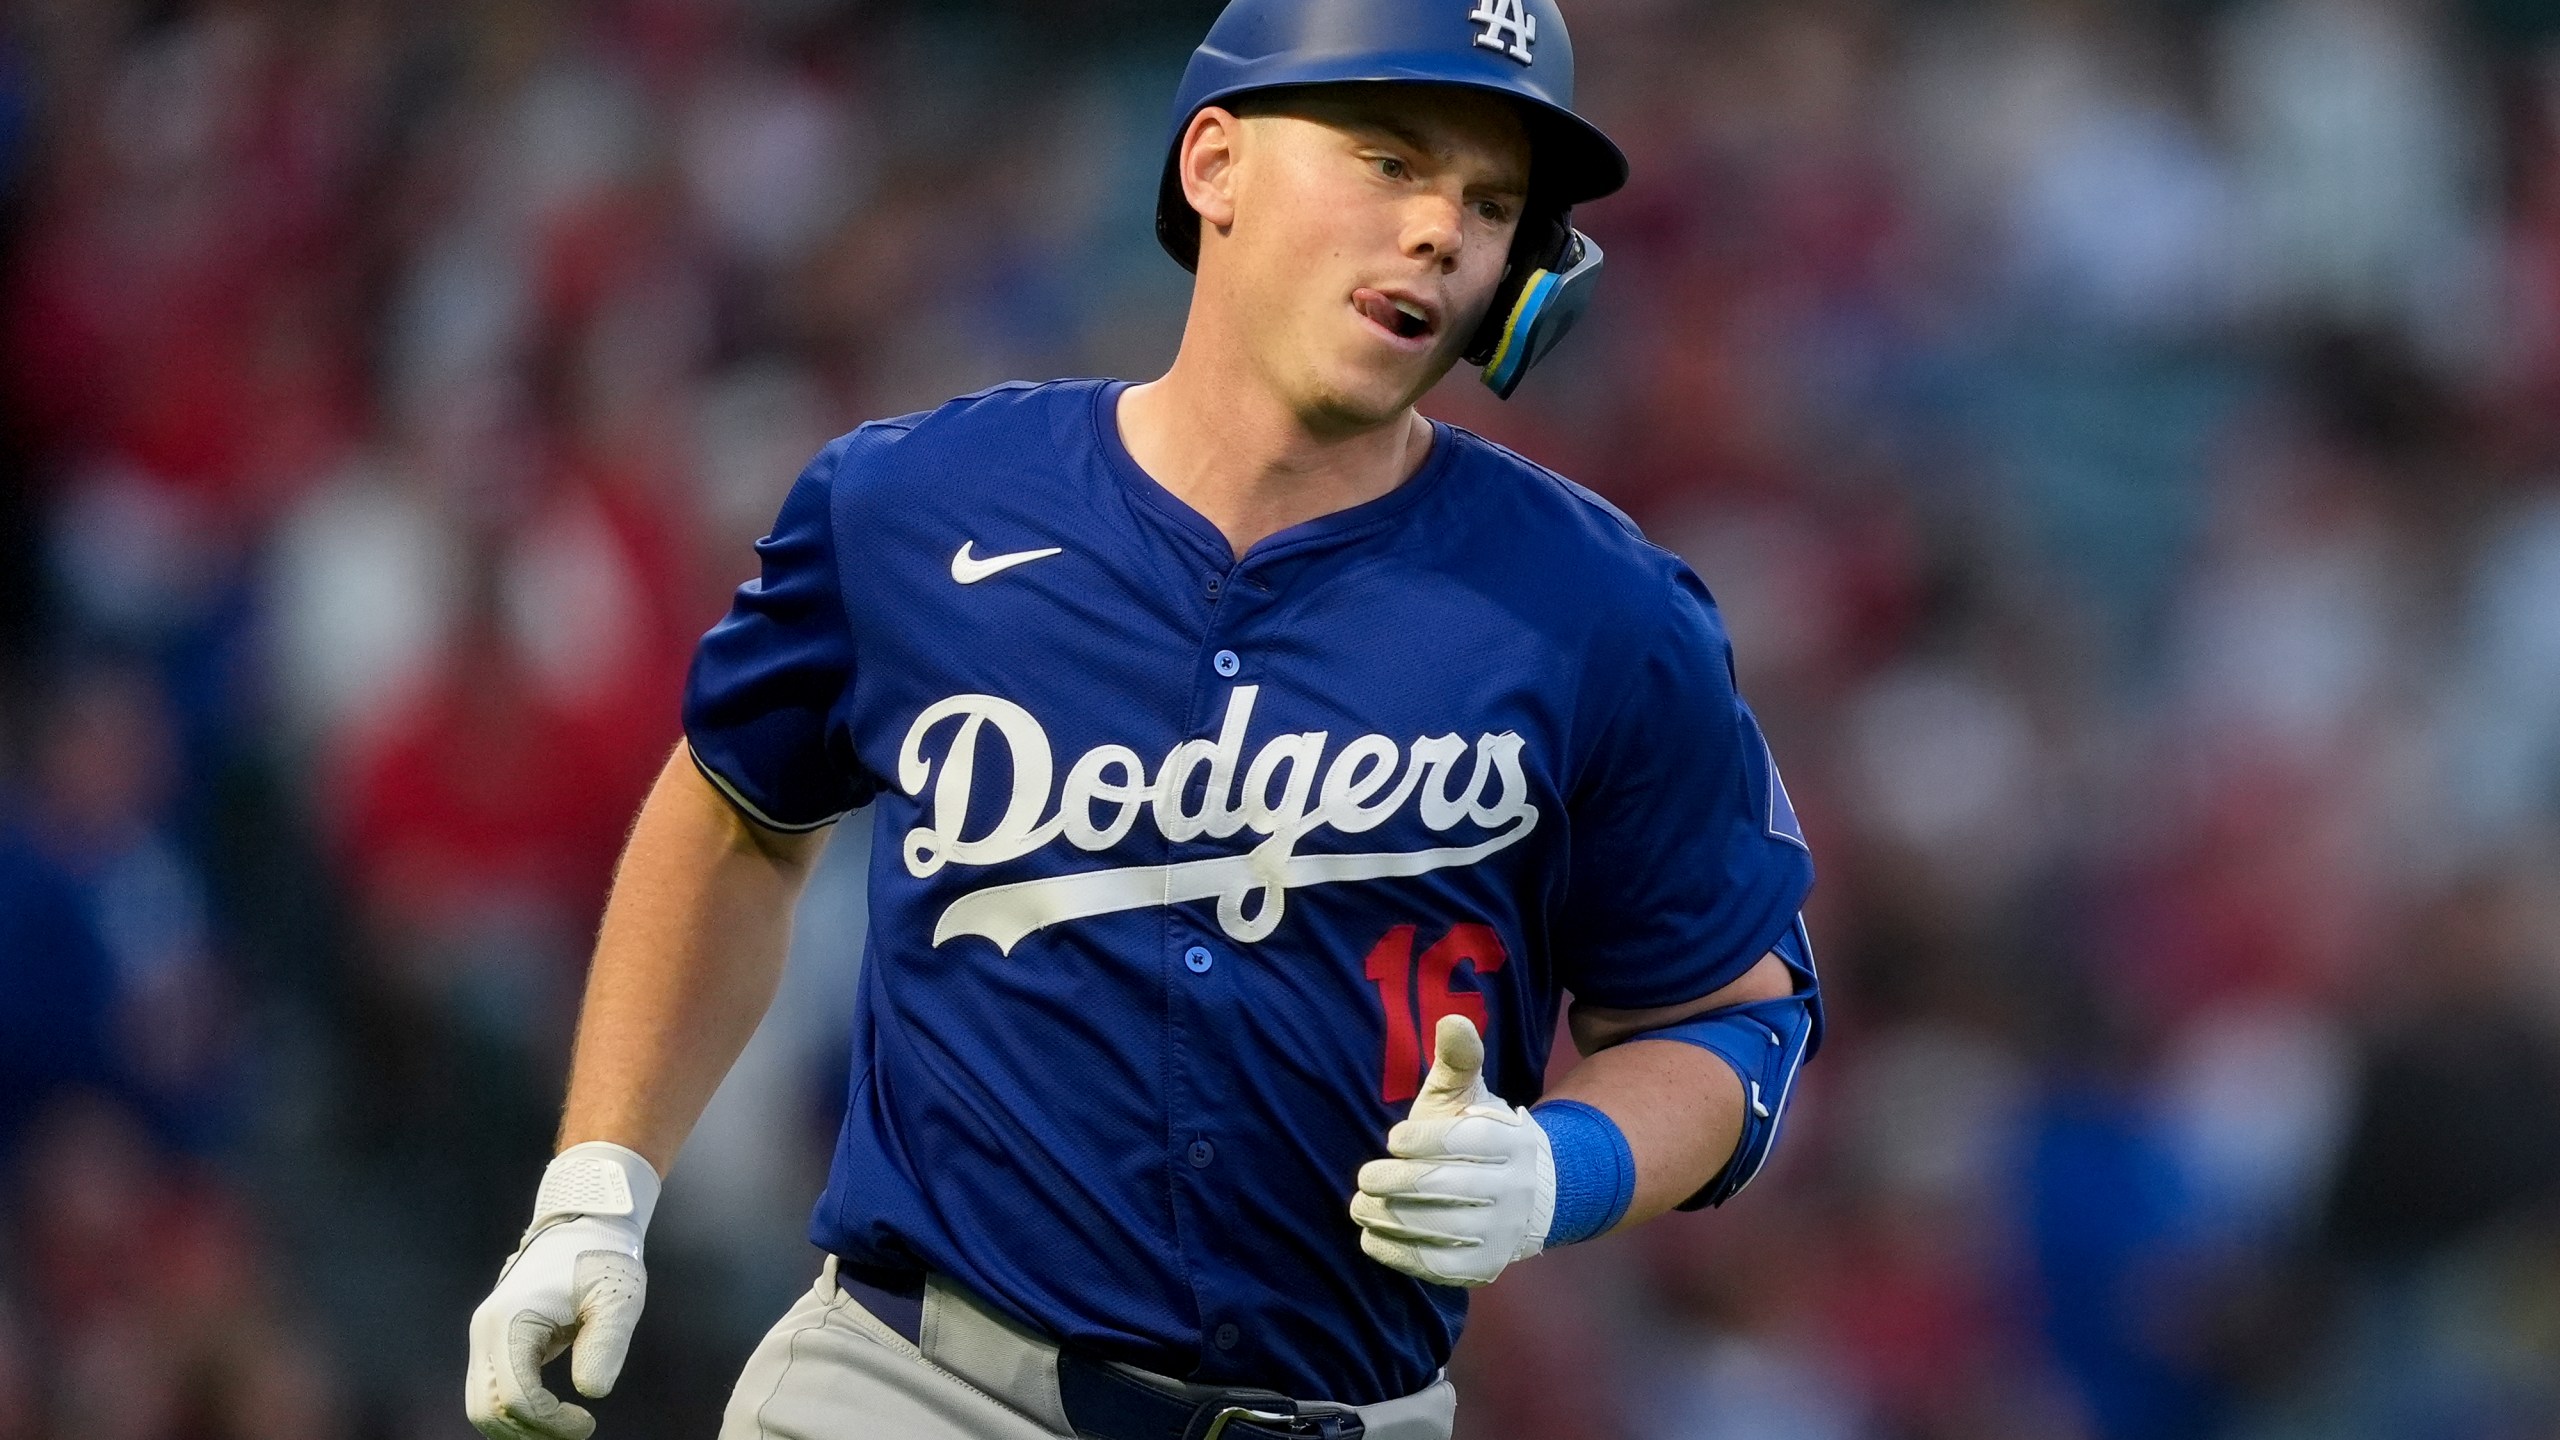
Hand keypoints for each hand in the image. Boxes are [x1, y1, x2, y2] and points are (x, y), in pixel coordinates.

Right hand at [466, 1143, 659, 1439]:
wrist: (583, 1225)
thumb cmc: (604, 1258)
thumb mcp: (618, 1297)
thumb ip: (606, 1342)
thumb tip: (592, 1391)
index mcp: (510, 1321)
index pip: (515, 1397)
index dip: (549, 1421)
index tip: (588, 1423)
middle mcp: (485, 1333)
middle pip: (487, 1410)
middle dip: (530, 1431)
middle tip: (577, 1430)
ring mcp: (484, 1338)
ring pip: (482, 1406)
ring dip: (520, 1426)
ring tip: (567, 1426)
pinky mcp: (493, 1343)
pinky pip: (491, 1392)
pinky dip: (516, 1412)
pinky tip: (552, 1413)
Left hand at [1349, 1014, 1555, 1287]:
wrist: (1528, 1197)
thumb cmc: (1480, 1136)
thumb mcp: (1471, 1094)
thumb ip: (1460, 1058)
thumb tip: (1453, 1020)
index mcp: (1514, 1142)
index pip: (1457, 1140)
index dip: (1416, 1139)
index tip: (1394, 1138)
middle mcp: (1515, 1190)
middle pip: (1439, 1186)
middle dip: (1390, 1180)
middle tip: (1365, 1177)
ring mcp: (1501, 1234)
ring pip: (1433, 1228)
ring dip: (1385, 1216)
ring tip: (1361, 1204)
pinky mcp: (1483, 1269)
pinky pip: (1433, 1266)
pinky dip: (1394, 1252)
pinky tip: (1372, 1235)